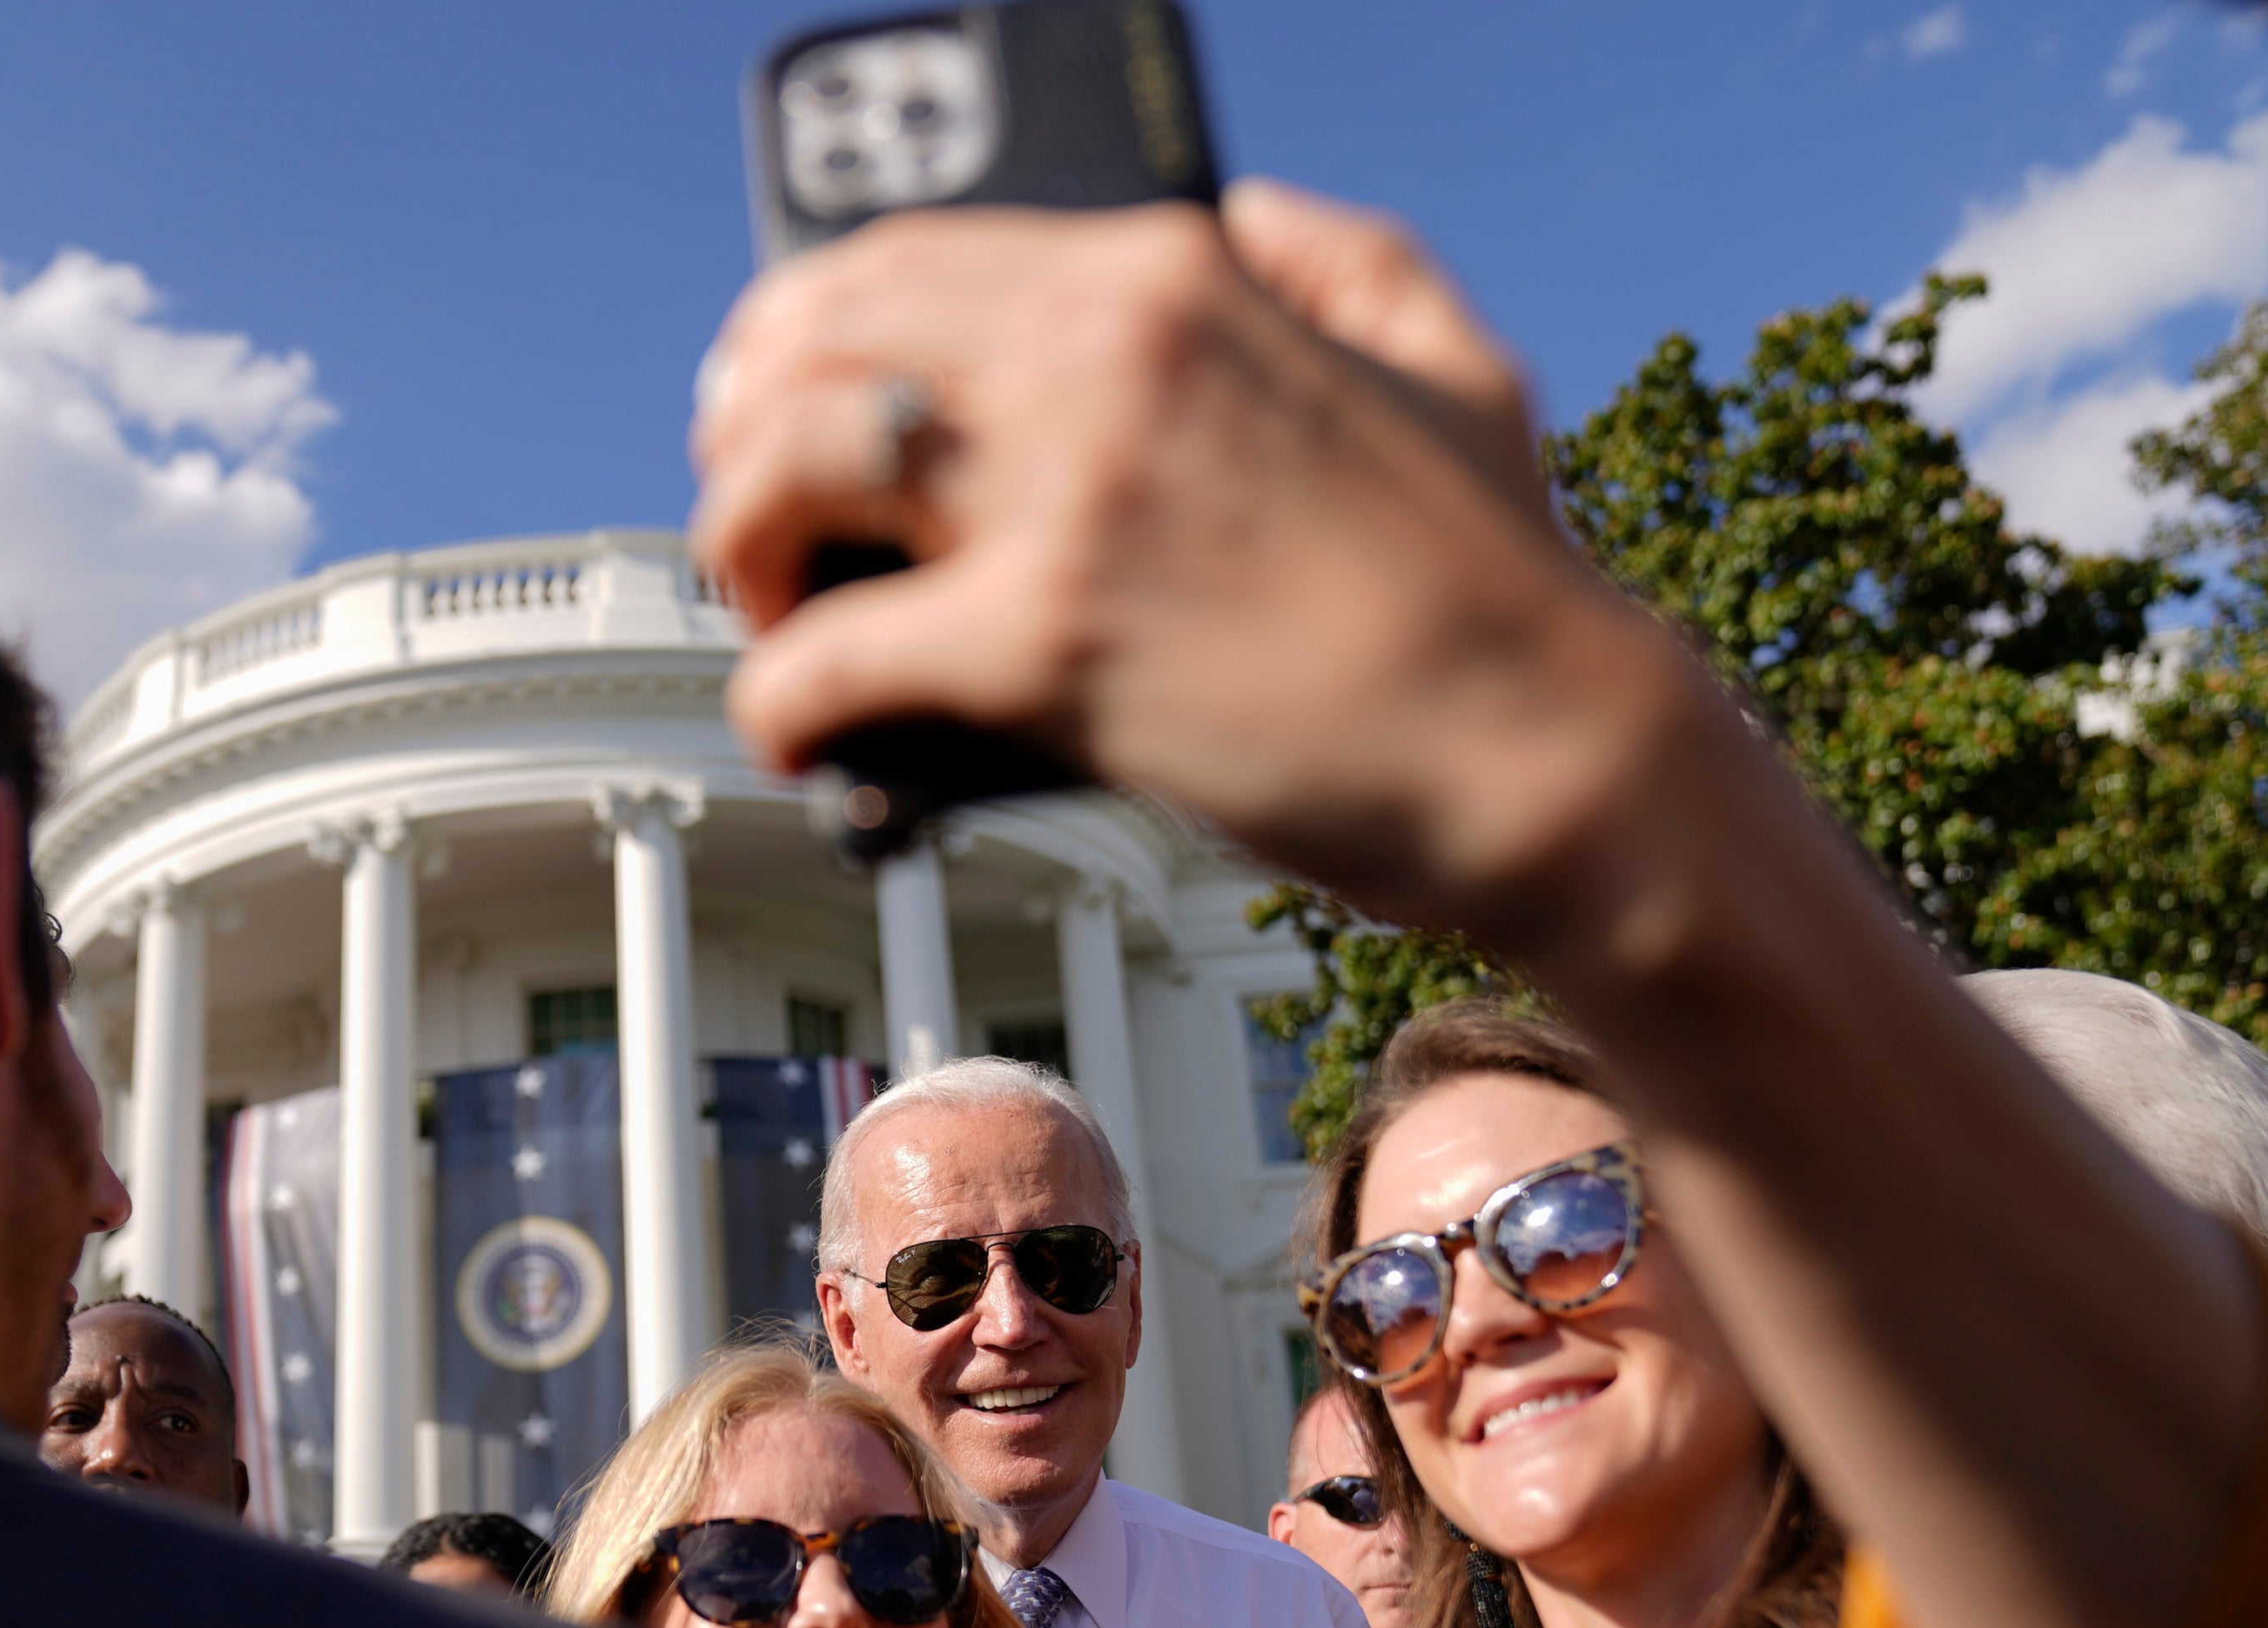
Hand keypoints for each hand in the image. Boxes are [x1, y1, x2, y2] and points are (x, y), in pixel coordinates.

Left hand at [689, 181, 1711, 940]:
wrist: (1550, 753)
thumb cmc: (1500, 586)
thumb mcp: (1443, 355)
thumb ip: (1332, 253)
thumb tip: (1247, 212)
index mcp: (1169, 275)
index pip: (901, 259)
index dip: (800, 337)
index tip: (775, 405)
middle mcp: (1098, 352)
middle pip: (810, 345)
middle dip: (741, 436)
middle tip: (756, 526)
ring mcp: (1065, 496)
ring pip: (782, 471)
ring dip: (738, 551)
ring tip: (773, 621)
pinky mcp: (1040, 646)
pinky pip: (822, 660)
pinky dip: (776, 705)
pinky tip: (801, 740)